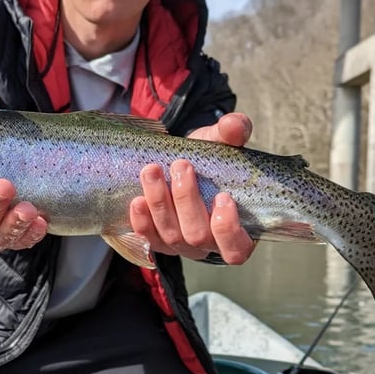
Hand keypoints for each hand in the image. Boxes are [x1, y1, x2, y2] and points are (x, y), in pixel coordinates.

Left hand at [129, 112, 256, 264]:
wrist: (181, 163)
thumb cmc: (209, 159)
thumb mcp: (222, 143)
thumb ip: (234, 133)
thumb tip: (234, 125)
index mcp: (237, 231)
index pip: (237, 249)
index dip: (229, 229)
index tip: (223, 196)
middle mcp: (208, 245)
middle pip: (198, 237)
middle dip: (186, 201)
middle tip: (181, 166)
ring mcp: (181, 246)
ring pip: (171, 236)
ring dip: (160, 203)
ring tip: (152, 171)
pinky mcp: (157, 241)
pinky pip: (148, 239)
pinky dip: (142, 221)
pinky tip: (137, 200)